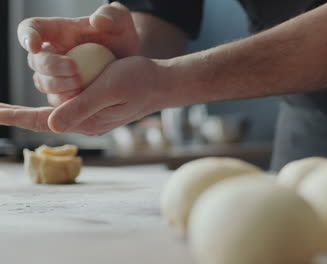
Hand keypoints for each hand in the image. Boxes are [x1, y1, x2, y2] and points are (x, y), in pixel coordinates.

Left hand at [0, 56, 176, 135]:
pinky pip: (68, 108)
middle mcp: (88, 123)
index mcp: (88, 121)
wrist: (163, 84)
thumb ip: (82, 106)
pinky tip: (44, 97)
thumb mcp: (110, 88)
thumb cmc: (140, 81)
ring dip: (31, 111)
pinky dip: (51, 102)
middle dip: (17, 116)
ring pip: (55, 115)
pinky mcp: (98, 110)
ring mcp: (93, 118)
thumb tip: (52, 124)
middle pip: (45, 121)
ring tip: (8, 108)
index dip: (17, 117)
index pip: (45, 121)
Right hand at [18, 2, 138, 105]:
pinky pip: (58, 100)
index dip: (28, 36)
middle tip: (74, 71)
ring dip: (57, 87)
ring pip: (43, 83)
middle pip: (36, 61)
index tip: (34, 45)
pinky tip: (82, 101)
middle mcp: (53, 52)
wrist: (131, 60)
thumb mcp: (121, 21)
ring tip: (79, 86)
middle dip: (51, 67)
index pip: (33, 29)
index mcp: (58, 31)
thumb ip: (112, 15)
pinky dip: (66, 103)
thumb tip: (97, 21)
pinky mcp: (66, 92)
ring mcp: (57, 74)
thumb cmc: (121, 35)